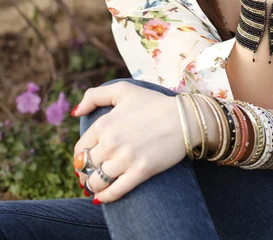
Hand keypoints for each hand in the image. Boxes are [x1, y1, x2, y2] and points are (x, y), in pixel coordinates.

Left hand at [73, 82, 185, 202]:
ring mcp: (125, 158)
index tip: (85, 161)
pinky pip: (114, 192)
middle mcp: (111, 142)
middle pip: (86, 167)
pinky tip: (103, 197)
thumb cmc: (153, 103)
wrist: (184, 117)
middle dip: (85, 173)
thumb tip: (75, 113)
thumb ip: (94, 95)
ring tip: (97, 186)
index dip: (80, 157)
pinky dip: (105, 197)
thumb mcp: (123, 90)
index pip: (79, 149)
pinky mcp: (140, 171)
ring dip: (93, 186)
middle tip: (90, 175)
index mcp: (104, 124)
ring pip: (97, 182)